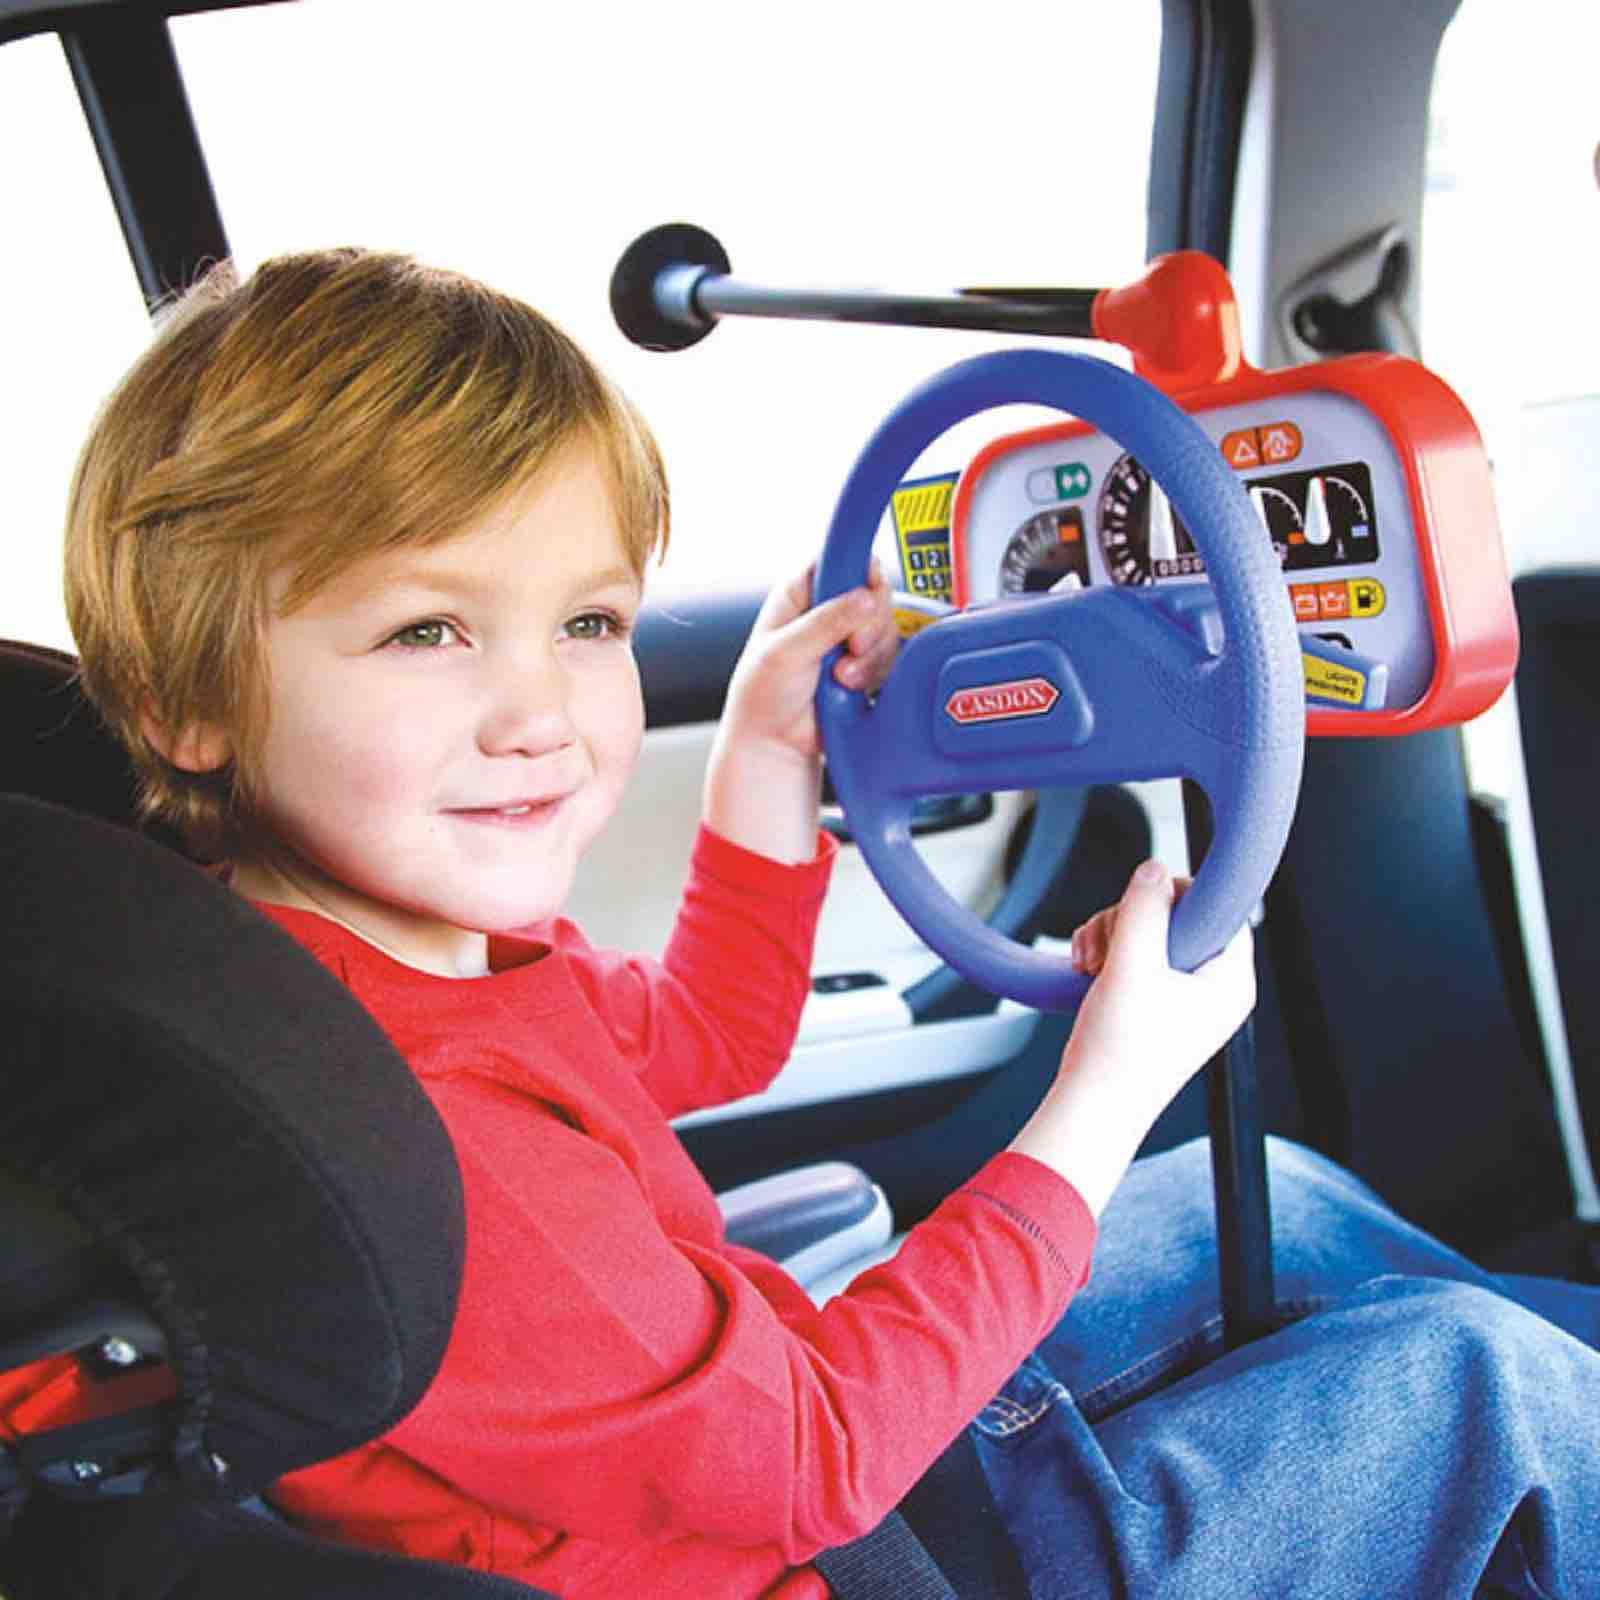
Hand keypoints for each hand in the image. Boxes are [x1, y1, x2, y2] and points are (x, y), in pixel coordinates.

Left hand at [702, 561, 896, 863]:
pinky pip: (889, 657)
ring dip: (869, 655)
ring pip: (885, 627)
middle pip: (873, 592)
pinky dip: (875, 673)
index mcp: (799, 593)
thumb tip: (863, 598)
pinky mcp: (864, 665)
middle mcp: (826, 610)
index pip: (838, 558)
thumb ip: (826, 623)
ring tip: (841, 676)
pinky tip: (851, 686)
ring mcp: (847, 639)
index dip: (857, 569)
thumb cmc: (761, 697)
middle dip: (869, 624)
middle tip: (850, 647)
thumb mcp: (786, 653)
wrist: (774, 745)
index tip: (868, 586)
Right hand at [1010, 860, 1255, 1213]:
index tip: (1143, 899)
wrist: (1092, 1106)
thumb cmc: (1121, 1051)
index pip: (1219, 908)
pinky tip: (1085, 970)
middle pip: (1176, 916)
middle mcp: (1213, 988)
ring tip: (1089, 962)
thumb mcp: (1132, 964)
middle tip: (1107, 942)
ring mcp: (1183, 998)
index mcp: (1230, 981)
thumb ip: (1144, 908)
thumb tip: (1154, 869)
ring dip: (1111, 935)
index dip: (1179, 894)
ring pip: (1148, 933)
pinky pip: (1133, 956)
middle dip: (1131, 919)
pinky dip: (1106, 955)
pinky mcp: (1153, 1004)